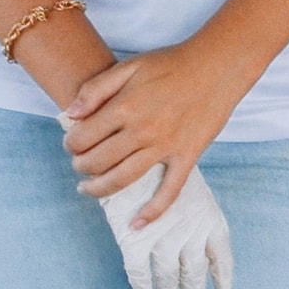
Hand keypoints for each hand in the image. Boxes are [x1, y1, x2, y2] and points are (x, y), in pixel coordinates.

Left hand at [62, 42, 255, 217]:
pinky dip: (153, 211)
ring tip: (87, 189)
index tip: (71, 143)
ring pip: (123, 179)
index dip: (70, 143)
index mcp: (124, 107)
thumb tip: (70, 114)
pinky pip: (169, 191)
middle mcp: (141, 131)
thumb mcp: (128, 66)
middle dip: (80, 166)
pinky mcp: (186, 157)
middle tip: (78, 164)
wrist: (217, 67)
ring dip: (99, 189)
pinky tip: (136, 224)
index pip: (83, 137)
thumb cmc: (172, 63)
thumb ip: (96, 88)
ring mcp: (165, 147)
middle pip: (98, 161)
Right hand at [94, 162, 233, 288]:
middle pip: (195, 271)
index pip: (220, 253)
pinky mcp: (137, 242)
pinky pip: (140, 272)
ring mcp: (165, 239)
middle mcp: (191, 232)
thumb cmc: (162, 158)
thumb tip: (194, 228)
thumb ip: (192, 205)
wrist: (135, 144)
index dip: (222, 274)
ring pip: (169, 277)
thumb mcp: (188, 179)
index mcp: (208, 216)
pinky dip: (142, 283)